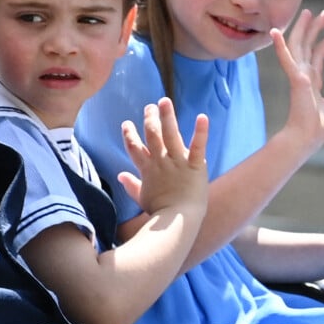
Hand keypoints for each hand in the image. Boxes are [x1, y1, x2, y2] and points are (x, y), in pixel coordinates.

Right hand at [118, 97, 208, 215]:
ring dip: (167, 116)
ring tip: (165, 101)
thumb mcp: (142, 198)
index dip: (129, 135)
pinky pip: (197, 145)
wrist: (177, 222)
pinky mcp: (194, 165)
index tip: (126, 123)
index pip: (134, 148)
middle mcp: (160, 161)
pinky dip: (201, 131)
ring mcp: (177, 161)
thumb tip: (120, 175)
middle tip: (150, 106)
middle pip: (152, 135)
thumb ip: (131, 185)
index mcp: (148, 169)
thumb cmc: (160, 212)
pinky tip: (202, 116)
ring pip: (170, 134)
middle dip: (150, 119)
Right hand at [271, 8, 323, 154]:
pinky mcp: (296, 80)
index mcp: (311, 81)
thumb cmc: (316, 129)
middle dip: (315, 29)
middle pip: (307, 46)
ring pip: (299, 47)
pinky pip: (287, 59)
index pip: (319, 56)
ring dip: (304, 29)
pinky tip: (276, 32)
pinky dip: (281, 46)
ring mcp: (298, 76)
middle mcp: (303, 75)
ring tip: (312, 13)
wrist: (306, 140)